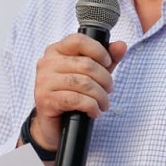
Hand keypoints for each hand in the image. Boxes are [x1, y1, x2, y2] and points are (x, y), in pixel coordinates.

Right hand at [30, 33, 126, 150]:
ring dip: (100, 96)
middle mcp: (47, 63)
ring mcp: (44, 81)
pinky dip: (91, 106)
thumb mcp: (93, 75)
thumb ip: (107, 59)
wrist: (53, 125)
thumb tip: (121, 45)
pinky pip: (76, 99)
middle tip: (109, 90)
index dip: (98, 51)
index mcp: (56, 51)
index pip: (79, 40)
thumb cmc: (72, 95)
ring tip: (104, 104)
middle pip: (86, 64)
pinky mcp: (45, 99)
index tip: (108, 63)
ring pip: (83, 83)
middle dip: (105, 79)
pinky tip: (94, 111)